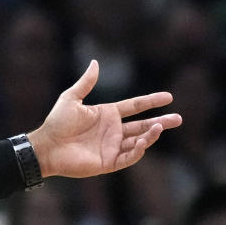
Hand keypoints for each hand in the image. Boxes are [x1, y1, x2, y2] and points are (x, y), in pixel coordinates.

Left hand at [27, 60, 180, 177]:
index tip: (168, 97)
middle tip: (179, 119)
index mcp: (107, 114)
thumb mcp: (71, 98)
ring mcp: (112, 146)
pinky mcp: (109, 162)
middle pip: (142, 125)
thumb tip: (95, 62)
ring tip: (161, 126)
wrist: (47, 146)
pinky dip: (139, 149)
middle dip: (161, 122)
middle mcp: (113, 130)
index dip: (150, 102)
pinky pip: (129, 156)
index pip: (134, 106)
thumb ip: (86, 82)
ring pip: (139, 140)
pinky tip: (144, 140)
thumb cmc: (57, 122)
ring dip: (151, 134)